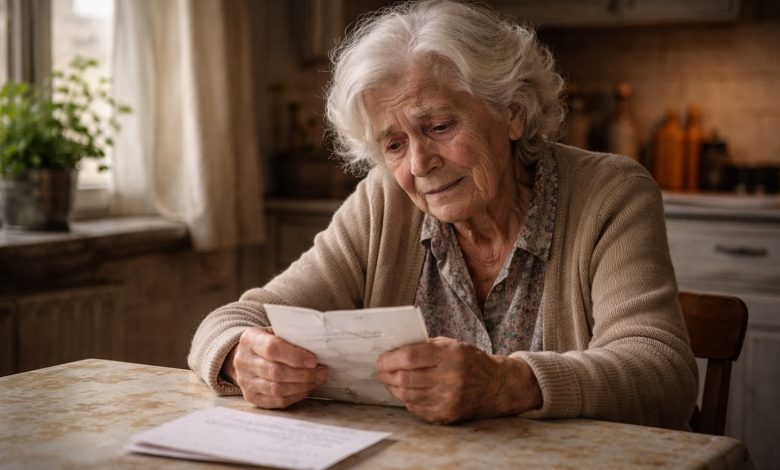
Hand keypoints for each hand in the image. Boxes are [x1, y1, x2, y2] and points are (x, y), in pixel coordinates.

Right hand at [222, 327, 327, 408]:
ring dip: (302, 386)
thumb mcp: (276, 332)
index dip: (295, 356)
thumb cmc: (268, 341)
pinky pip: (276, 401)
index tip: (314, 360)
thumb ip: (291, 338)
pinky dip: (295, 396)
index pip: (271, 349)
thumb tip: (318, 347)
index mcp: (249, 340)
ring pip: (276, 389)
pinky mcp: (251, 397)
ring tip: (317, 380)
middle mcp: (243, 361)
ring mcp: (245, 382)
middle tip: (322, 372)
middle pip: (275, 372)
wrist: (246, 355)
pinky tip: (306, 389)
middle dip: (303, 374)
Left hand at [375, 337, 541, 423]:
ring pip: (408, 395)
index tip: (381, 359)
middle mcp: (451, 378)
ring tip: (391, 381)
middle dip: (387, 374)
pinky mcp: (448, 414)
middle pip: (405, 378)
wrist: (496, 385)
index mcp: (450, 355)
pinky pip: (417, 408)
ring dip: (394, 388)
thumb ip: (424, 346)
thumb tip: (393, 350)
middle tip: (380, 371)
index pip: (410, 357)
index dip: (390, 359)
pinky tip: (407, 392)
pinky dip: (407, 400)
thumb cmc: (469, 360)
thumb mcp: (450, 344)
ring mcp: (449, 399)